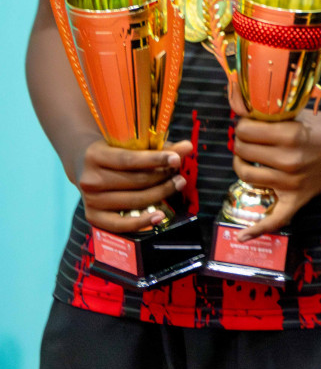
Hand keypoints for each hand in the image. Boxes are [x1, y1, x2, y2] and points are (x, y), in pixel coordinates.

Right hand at [74, 139, 191, 233]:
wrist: (84, 165)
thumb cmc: (114, 151)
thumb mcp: (131, 144)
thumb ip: (159, 146)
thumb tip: (187, 147)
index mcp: (95, 156)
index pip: (129, 160)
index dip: (155, 160)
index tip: (177, 159)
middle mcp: (90, 179)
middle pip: (135, 181)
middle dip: (163, 178)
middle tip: (179, 175)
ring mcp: (90, 200)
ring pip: (134, 200)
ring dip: (160, 194)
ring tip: (176, 186)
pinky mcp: (93, 216)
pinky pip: (120, 224)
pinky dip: (141, 222)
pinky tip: (159, 215)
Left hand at [231, 110, 320, 238]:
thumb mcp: (299, 115)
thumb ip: (272, 116)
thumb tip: (240, 116)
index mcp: (290, 135)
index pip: (246, 131)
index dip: (242, 126)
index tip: (247, 125)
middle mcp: (289, 160)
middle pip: (243, 151)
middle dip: (241, 142)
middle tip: (247, 140)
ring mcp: (292, 183)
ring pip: (247, 176)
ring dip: (241, 165)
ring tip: (247, 159)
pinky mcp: (297, 199)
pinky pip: (275, 219)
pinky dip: (258, 229)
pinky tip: (241, 236)